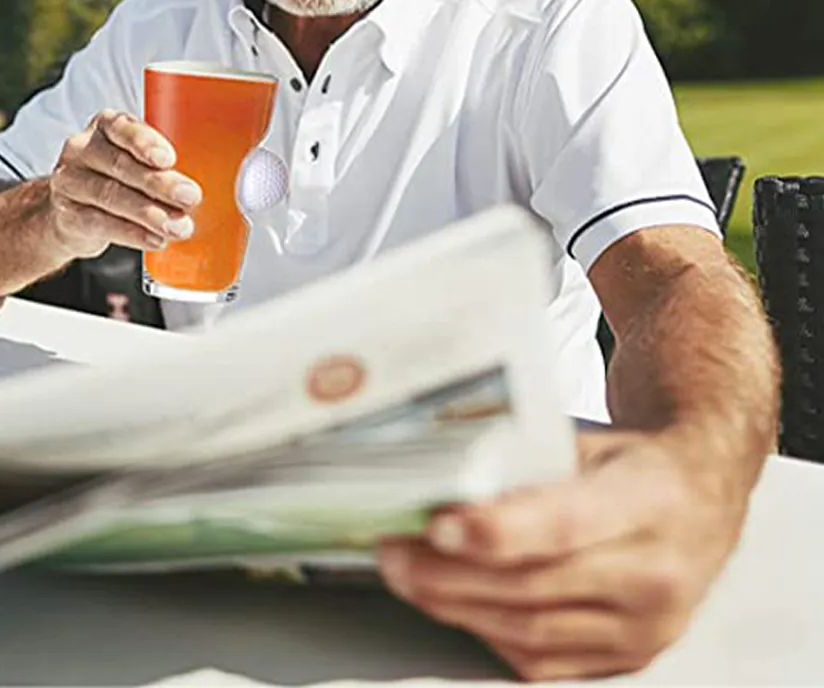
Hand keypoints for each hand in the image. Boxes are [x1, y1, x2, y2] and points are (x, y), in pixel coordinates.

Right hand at [46, 109, 202, 260]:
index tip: (169, 159)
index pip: (121, 127)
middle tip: (190, 197)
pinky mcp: (67, 214)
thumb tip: (214, 179)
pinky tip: (154, 240)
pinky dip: (132, 234)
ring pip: (111, 196)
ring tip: (179, 226)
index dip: (145, 142)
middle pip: (121, 165)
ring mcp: (69, 181)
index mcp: (105, 126)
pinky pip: (101, 223)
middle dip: (159, 184)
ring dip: (150, 214)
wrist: (70, 213)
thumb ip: (162, 162)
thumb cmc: (115, 179)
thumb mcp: (133, 159)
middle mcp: (82, 149)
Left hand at [377, 429, 747, 680]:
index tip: (437, 526)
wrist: (706, 499)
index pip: (564, 523)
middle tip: (393, 552)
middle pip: (535, 585)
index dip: (496, 530)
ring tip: (405, 576)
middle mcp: (657, 572)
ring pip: (532, 629)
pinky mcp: (632, 657)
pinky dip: (488, 631)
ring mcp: (649, 626)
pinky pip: (546, 659)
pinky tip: (452, 604)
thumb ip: (528, 460)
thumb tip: (439, 474)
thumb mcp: (592, 440)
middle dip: (449, 574)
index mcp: (651, 499)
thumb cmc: (637, 462)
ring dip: (455, 607)